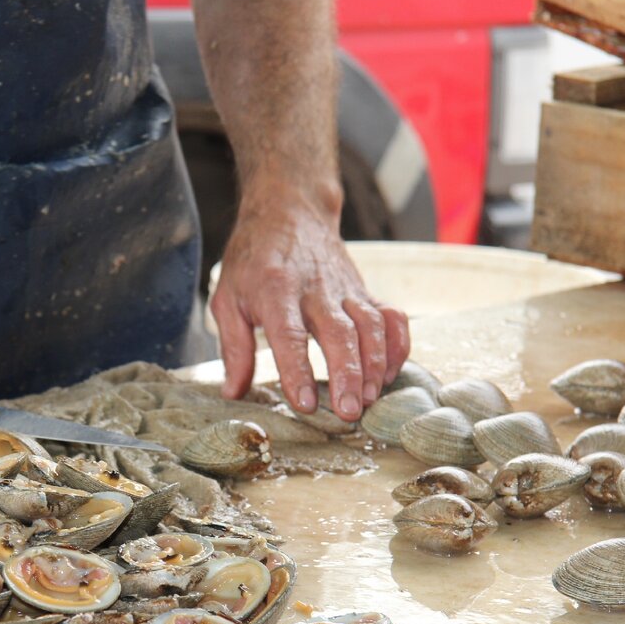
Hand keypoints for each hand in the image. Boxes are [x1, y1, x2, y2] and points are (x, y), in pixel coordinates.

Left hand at [210, 185, 409, 420]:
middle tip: (348, 412)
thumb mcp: (227, 298)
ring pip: (370, 326)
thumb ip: (233, 347)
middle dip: (347, 374)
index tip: (304, 403)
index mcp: (275, 291)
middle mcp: (315, 289)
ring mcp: (345, 289)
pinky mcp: (364, 290)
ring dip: (374, 364)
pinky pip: (391, 317)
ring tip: (368, 398)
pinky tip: (391, 374)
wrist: (289, 211)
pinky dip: (397, 345)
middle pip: (338, 333)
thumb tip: (232, 392)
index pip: (289, 335)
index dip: (298, 370)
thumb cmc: (253, 259)